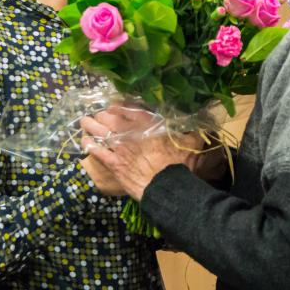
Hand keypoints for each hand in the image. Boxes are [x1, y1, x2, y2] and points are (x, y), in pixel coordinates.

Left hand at [80, 109, 197, 200]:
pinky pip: (96, 151)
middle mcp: (130, 131)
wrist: (167, 186)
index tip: (113, 103)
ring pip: (99, 131)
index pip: (128, 108)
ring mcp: (120, 147)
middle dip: (101, 113)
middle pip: (109, 116)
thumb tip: (204, 123)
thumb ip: (193, 131)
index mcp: (148, 124)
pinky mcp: (113, 163)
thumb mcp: (190, 143)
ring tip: (84, 122)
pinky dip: (89, 145)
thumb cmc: (179, 164)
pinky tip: (84, 142)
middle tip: (97, 113)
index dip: (118, 104)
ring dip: (90, 125)